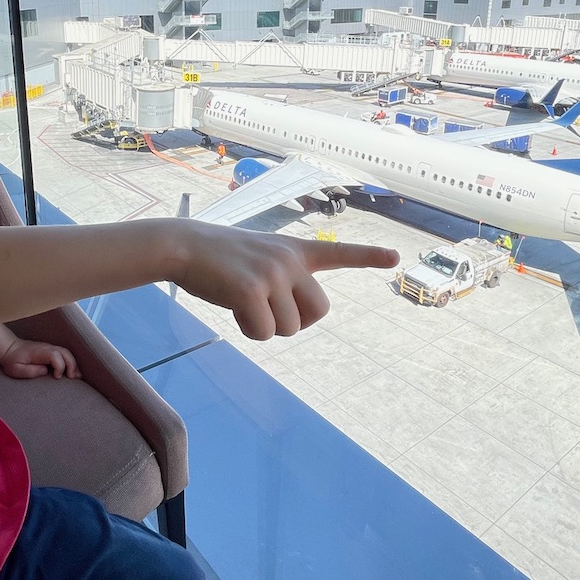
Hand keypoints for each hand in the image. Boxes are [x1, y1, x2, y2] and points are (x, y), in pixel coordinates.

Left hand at [0, 337, 81, 379]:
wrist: (10, 348)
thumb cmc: (13, 360)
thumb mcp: (15, 369)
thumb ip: (30, 371)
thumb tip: (45, 371)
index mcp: (39, 352)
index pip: (55, 355)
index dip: (59, 366)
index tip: (57, 377)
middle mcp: (47, 348)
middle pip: (65, 352)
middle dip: (72, 365)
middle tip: (72, 378)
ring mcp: (50, 348)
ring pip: (67, 352)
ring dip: (74, 364)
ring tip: (76, 377)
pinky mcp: (52, 351)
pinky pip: (65, 354)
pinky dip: (71, 362)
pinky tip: (73, 372)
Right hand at [171, 223, 397, 340]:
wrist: (184, 246)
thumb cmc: (219, 259)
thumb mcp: (259, 259)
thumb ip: (283, 279)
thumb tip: (292, 318)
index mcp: (294, 250)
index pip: (338, 252)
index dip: (368, 256)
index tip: (396, 257)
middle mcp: (290, 260)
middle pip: (318, 313)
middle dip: (294, 321)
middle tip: (266, 308)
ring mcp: (272, 273)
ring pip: (289, 328)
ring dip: (265, 326)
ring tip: (241, 300)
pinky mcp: (251, 289)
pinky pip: (263, 333)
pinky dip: (248, 331)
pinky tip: (232, 308)